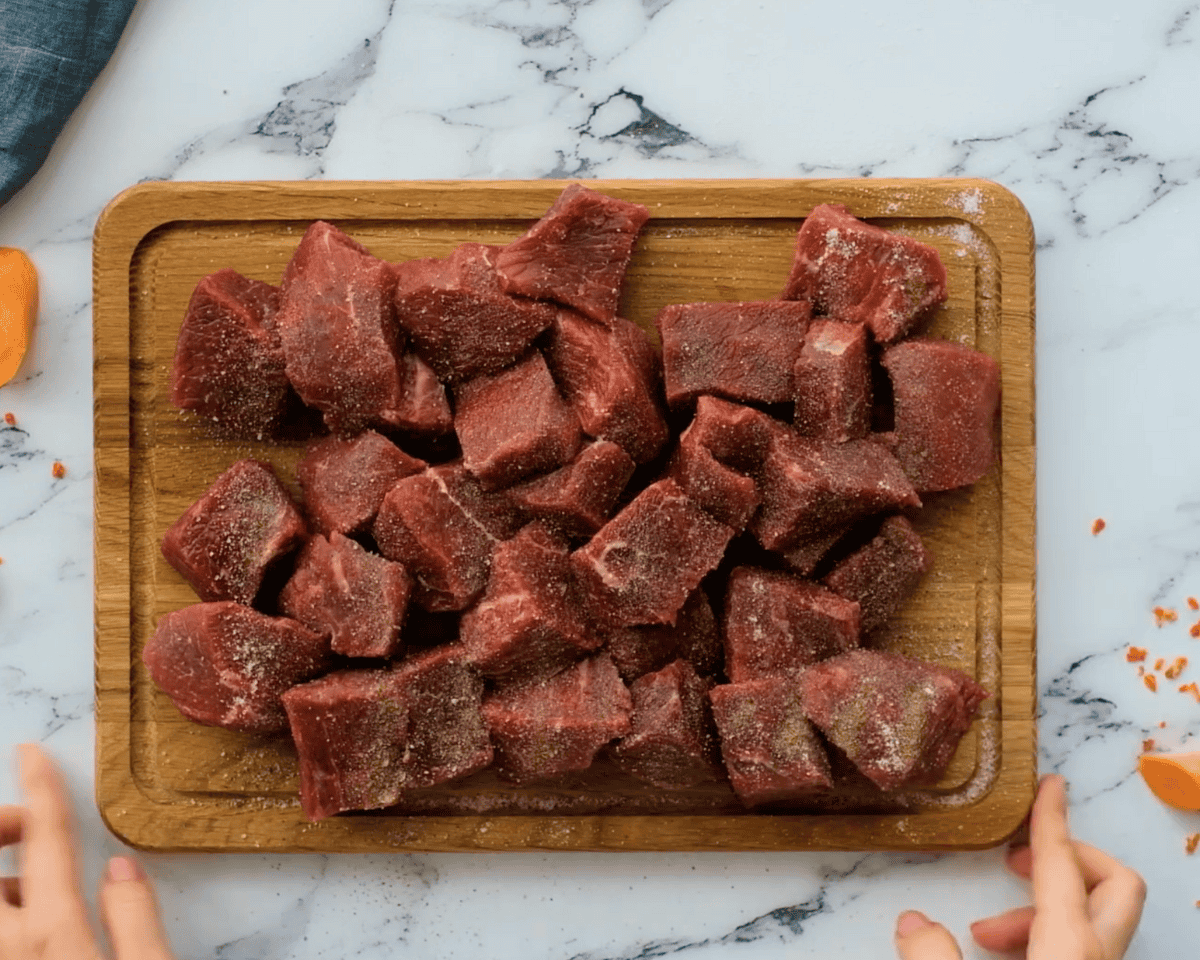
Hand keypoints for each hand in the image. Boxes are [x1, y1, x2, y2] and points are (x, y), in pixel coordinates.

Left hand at [0, 744, 175, 958]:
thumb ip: (136, 918)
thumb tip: (122, 868)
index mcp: (54, 934)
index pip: (47, 841)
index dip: (41, 788)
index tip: (32, 754)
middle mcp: (6, 948)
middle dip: (1, 826)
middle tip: (28, 827)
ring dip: (1, 876)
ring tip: (37, 898)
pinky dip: (2, 909)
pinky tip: (28, 933)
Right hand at [893, 774, 1145, 958]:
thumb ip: (932, 954)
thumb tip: (912, 921)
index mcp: (1070, 948)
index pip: (1061, 865)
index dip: (1051, 819)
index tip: (1050, 785)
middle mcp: (1096, 959)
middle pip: (1116, 884)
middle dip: (1071, 859)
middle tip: (1017, 860)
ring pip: (1094, 919)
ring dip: (1041, 908)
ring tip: (985, 930)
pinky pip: (1080, 946)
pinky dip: (1042, 936)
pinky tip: (998, 952)